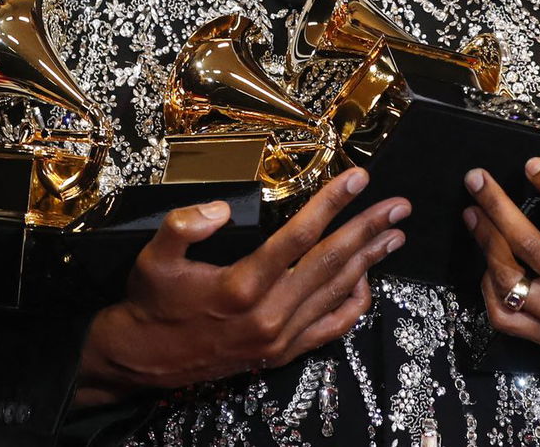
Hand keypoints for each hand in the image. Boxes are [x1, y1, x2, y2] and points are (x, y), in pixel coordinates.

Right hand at [73, 168, 407, 404]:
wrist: (140, 361)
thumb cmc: (151, 303)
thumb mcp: (152, 258)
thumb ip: (183, 226)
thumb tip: (218, 208)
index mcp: (242, 286)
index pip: (300, 236)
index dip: (332, 203)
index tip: (359, 178)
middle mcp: (268, 314)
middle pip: (331, 262)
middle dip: (368, 229)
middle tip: (398, 206)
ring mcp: (279, 337)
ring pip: (336, 292)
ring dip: (370, 261)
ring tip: (395, 234)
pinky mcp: (281, 353)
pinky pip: (330, 329)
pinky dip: (354, 304)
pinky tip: (367, 281)